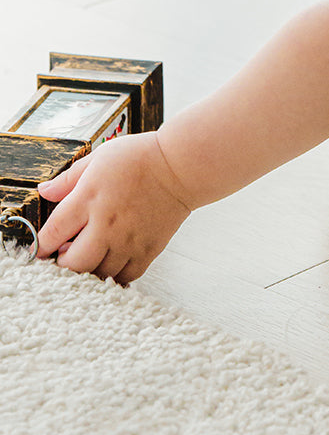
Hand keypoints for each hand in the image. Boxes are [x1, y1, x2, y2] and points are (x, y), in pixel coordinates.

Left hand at [36, 131, 192, 284]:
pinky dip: (114, 276)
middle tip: (66, 254)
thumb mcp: (99, 157)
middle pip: (73, 263)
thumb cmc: (141, 157)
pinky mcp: (148, 250)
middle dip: (63, 263)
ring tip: (90, 256)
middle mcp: (106, 224)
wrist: (181, 166)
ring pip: (98, 274)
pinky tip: (112, 262)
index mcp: (89, 198)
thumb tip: (44, 191)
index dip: (41, 246)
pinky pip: (125, 277)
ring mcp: (128, 240)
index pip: (52, 233)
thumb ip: (68, 179)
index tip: (40, 250)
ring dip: (88, 270)